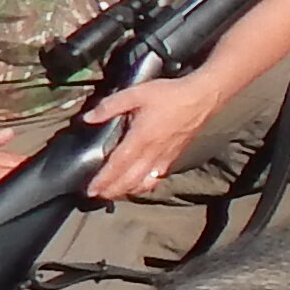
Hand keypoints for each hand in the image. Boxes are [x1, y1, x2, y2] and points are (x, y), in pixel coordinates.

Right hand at [0, 127, 23, 219]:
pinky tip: (6, 207)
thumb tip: (10, 133)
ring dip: (19, 194)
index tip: (35, 167)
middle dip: (29, 180)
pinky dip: (5, 207)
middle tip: (30, 182)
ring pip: (14, 195)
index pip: (22, 162)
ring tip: (18, 194)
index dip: (31, 165)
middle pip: (22, 180)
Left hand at [76, 68, 219, 202]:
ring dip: (127, 191)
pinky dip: (144, 185)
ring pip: (144, 183)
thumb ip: (110, 106)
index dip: (103, 180)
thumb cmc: (168, 95)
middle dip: (112, 191)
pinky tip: (139, 184)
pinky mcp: (174, 157)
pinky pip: (156, 177)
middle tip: (98, 195)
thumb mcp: (136, 94)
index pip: (117, 165)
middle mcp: (152, 153)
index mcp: (140, 139)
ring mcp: (164, 158)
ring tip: (115, 193)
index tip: (91, 190)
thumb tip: (87, 118)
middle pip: (129, 180)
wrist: (201, 98)